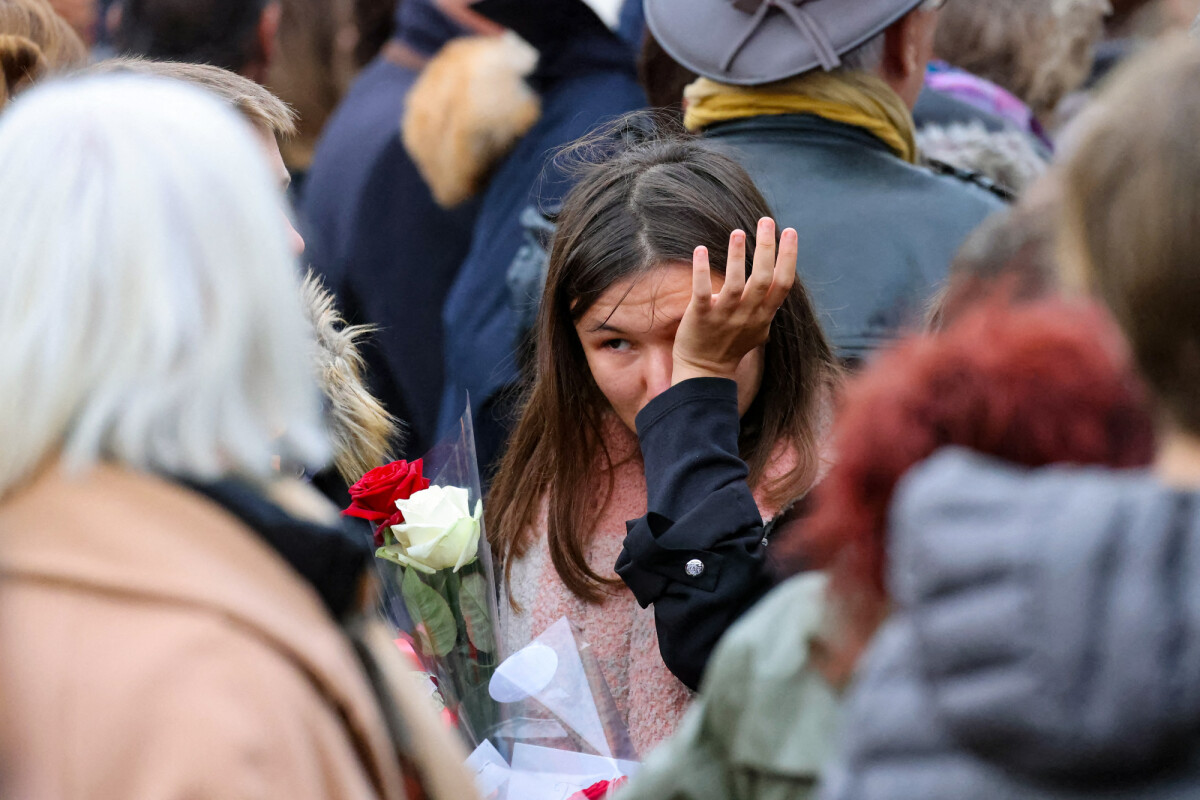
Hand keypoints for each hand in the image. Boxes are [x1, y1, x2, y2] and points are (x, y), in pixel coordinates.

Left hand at [672, 218, 796, 383]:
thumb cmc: (731, 347)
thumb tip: (777, 286)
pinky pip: (702, 291)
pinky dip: (702, 270)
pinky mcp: (700, 317)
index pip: (783, 283)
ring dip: (737, 256)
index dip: (789, 257)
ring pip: (736, 284)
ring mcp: (724, 316)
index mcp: (763, 315)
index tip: (790, 232)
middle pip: (764, 278)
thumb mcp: (758, 329)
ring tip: (738, 232)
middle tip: (766, 221)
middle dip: (767, 248)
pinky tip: (701, 250)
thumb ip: (766, 307)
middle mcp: (747, 315)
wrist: (704, 372)